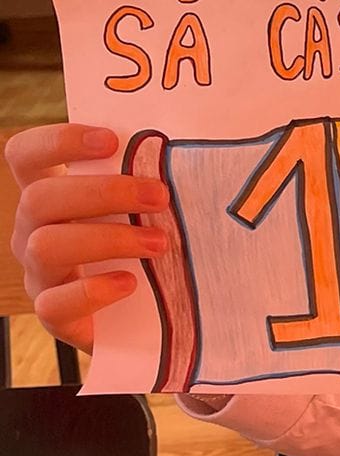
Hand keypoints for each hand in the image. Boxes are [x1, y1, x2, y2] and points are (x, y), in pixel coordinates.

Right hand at [5, 124, 170, 354]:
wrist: (146, 315)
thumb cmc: (145, 245)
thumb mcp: (142, 210)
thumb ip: (148, 180)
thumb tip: (196, 151)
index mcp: (50, 194)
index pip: (26, 155)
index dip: (58, 141)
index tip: (111, 141)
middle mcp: (33, 230)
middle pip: (40, 198)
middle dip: (104, 192)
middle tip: (159, 196)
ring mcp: (39, 274)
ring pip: (46, 246)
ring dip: (108, 239)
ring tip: (159, 243)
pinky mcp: (54, 315)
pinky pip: (55, 303)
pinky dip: (94, 291)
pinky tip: (130, 284)